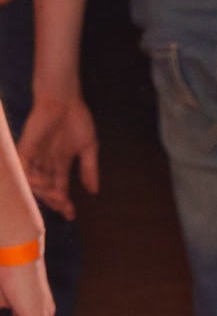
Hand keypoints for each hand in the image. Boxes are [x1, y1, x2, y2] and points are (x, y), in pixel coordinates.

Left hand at [19, 94, 96, 219]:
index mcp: (60, 163)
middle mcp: (45, 163)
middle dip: (54, 201)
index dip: (64, 203)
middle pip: (46, 189)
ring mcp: (35, 157)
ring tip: (57, 196)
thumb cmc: (77, 120)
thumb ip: (90, 169)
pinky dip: (31, 178)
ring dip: (43, 192)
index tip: (72, 215)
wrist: (64, 100)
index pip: (59, 188)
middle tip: (65, 206)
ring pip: (34, 182)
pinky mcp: (25, 148)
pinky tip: (44, 183)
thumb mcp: (89, 147)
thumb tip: (94, 191)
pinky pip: (24, 168)